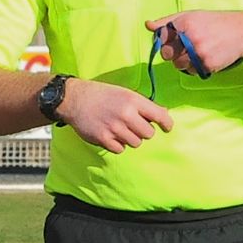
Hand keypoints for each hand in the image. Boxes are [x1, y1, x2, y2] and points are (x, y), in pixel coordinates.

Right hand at [56, 77, 174, 151]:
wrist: (75, 99)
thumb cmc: (103, 95)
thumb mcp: (125, 93)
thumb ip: (143, 104)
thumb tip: (164, 114)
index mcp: (133, 101)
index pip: (160, 115)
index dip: (166, 124)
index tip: (167, 128)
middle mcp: (126, 114)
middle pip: (149, 134)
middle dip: (143, 131)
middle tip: (133, 126)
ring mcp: (115, 128)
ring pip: (136, 143)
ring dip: (130, 138)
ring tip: (120, 129)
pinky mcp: (104, 139)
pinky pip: (120, 149)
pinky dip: (117, 145)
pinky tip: (111, 135)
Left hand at [146, 11, 242, 75]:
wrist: (240, 32)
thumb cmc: (213, 22)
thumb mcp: (190, 16)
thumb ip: (167, 21)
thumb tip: (148, 25)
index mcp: (184, 23)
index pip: (162, 38)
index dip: (165, 41)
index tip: (174, 40)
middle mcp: (190, 37)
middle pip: (167, 54)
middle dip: (172, 53)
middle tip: (184, 48)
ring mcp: (199, 52)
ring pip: (178, 65)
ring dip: (184, 61)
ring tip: (197, 52)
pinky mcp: (207, 64)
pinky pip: (192, 71)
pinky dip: (196, 67)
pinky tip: (206, 57)